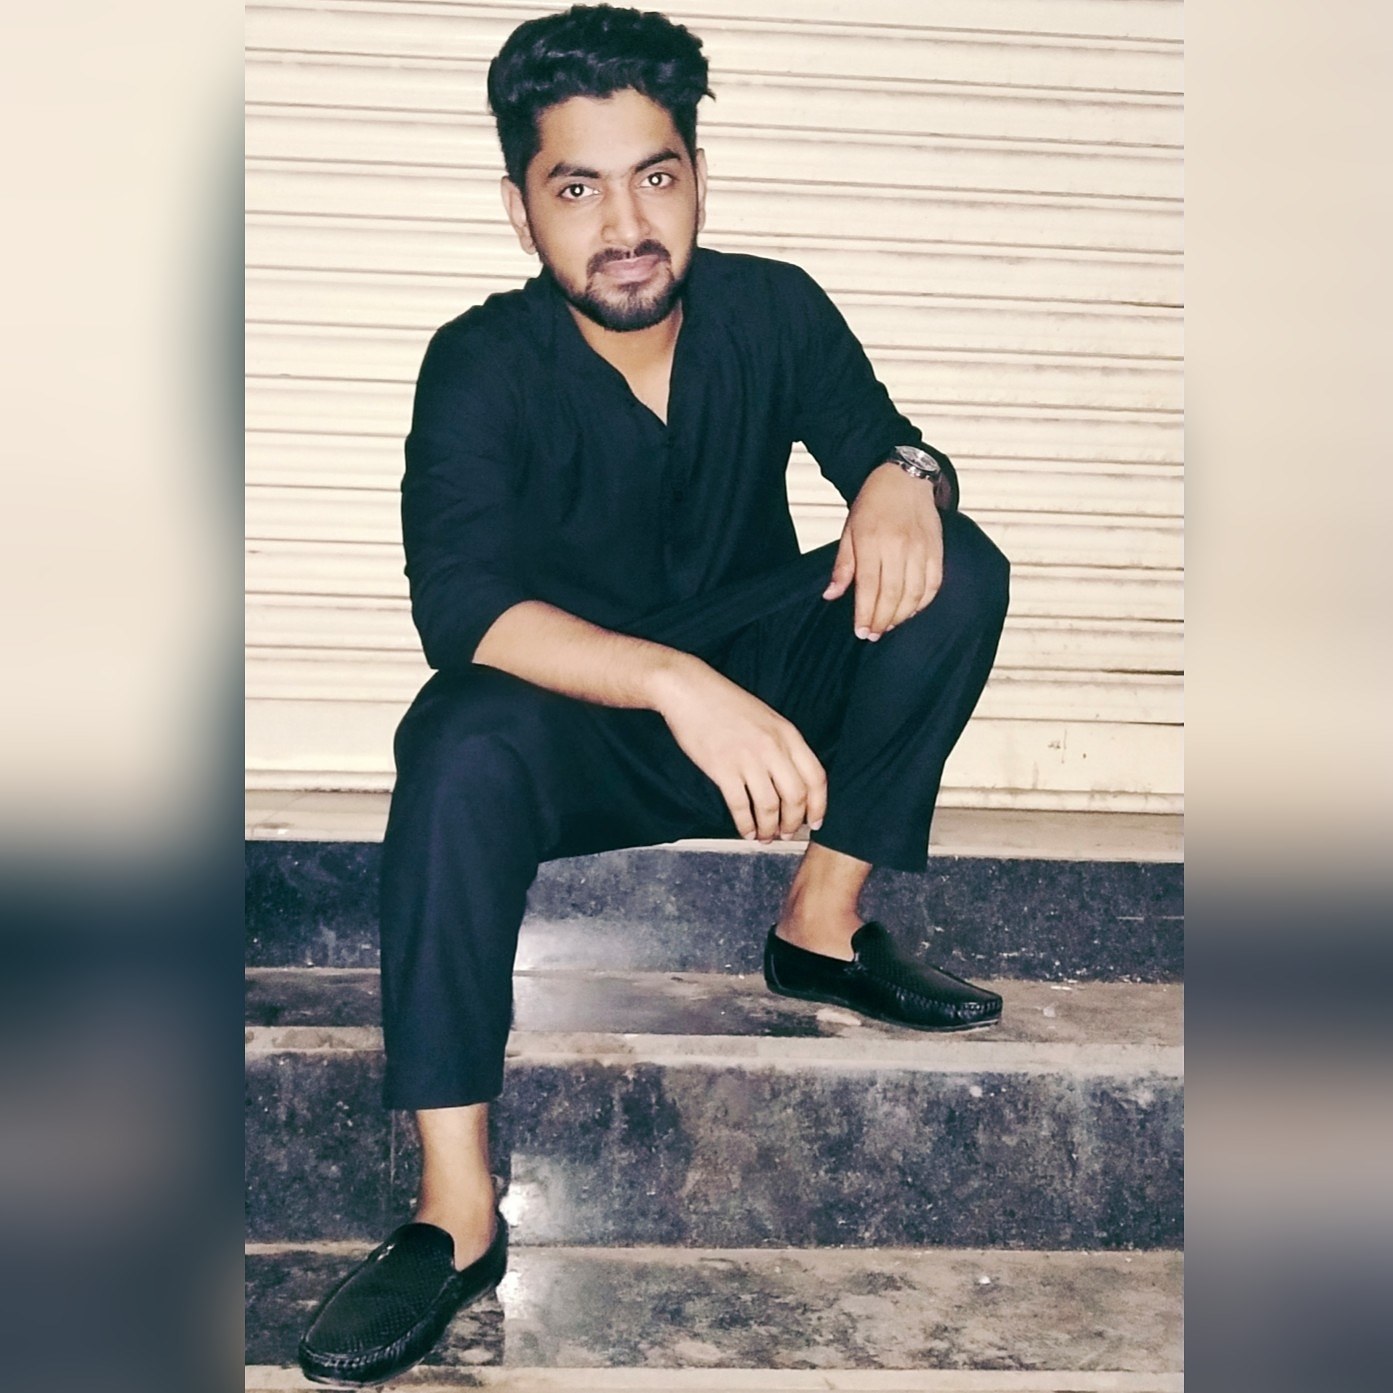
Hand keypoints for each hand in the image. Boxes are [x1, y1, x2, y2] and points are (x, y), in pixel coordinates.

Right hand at [651, 657, 826, 841]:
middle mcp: (772, 748)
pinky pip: (740, 806)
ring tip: (765, 837)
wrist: (691, 691)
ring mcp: (748, 759)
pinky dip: (745, 825)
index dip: (819, 805)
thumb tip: (791, 780)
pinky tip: (745, 832)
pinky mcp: (723, 769)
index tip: (815, 822)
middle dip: (794, 823)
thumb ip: (782, 745)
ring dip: (770, 828)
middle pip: (796, 797)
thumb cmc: (726, 704)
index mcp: (788, 734)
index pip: (816, 777)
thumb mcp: (767, 719)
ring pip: (769, 806)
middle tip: (787, 835)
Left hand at [823, 462, 943, 639]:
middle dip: (881, 620)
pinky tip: (910, 610)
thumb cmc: (872, 505)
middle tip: (872, 634)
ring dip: (901, 616)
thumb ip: (843, 566)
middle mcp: (898, 545)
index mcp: (872, 540)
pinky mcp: (937, 549)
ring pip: (914, 594)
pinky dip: (923, 603)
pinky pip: (933, 584)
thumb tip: (830, 596)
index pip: (869, 586)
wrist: (904, 478)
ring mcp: (921, 548)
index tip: (861, 631)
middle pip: (892, 595)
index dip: (865, 614)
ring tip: (888, 625)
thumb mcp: (849, 531)